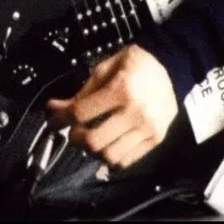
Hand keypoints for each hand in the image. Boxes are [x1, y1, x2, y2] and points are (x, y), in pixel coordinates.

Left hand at [46, 44, 177, 169]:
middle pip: (93, 141)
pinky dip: (112, 157)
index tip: (53, 122)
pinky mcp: (156, 138)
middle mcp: (135, 112)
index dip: (60, 120)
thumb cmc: (135, 63)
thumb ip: (81, 92)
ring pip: (109, 156)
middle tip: (75, 130)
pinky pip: (127, 160)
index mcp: (120, 89)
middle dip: (76, 138)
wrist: (170, 65)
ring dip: (94, 151)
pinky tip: (109, 144)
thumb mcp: (105, 69)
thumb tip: (55, 107)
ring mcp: (147, 127)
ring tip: (92, 137)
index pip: (81, 113)